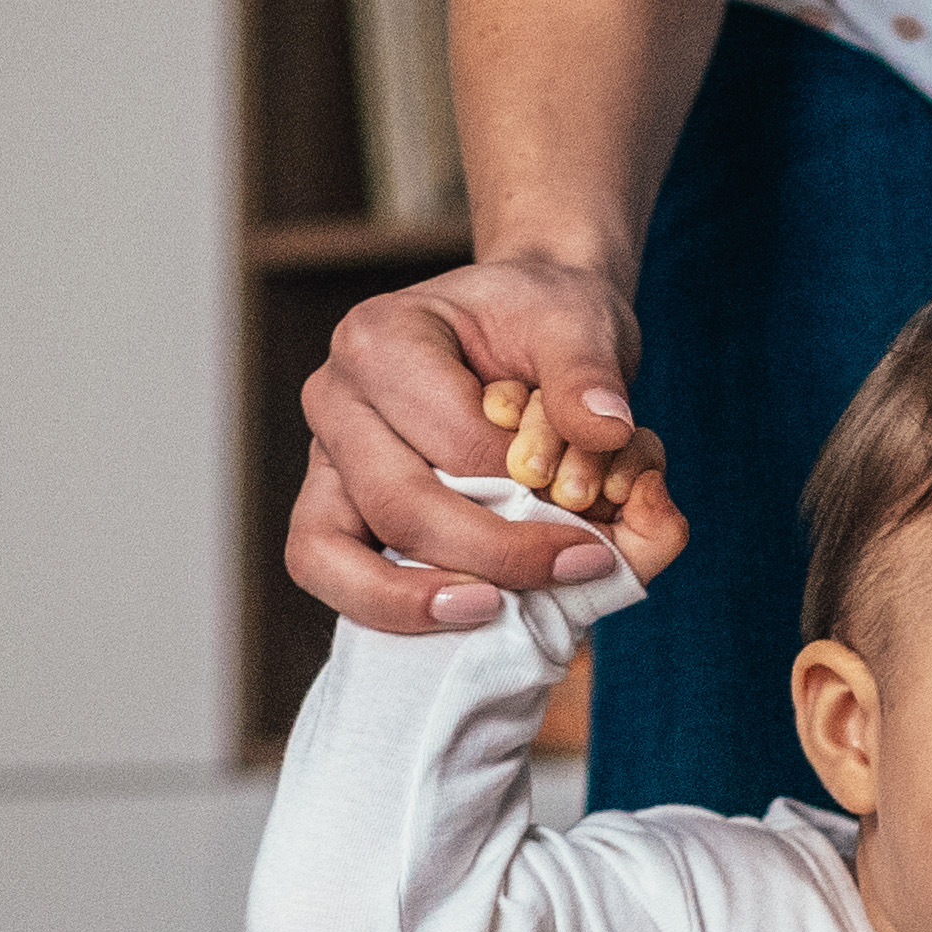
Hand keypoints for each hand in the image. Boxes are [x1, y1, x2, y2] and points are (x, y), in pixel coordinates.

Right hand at [287, 256, 651, 629]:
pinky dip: (394, 608)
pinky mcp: (332, 507)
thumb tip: (606, 432)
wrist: (522, 324)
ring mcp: (325, 459)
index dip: (527, 486)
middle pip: (396, 506)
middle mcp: (335, 398)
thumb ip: (591, 373)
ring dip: (418, 601)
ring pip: (330, 556)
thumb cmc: (541, 320)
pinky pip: (332, 575)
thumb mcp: (580, 320)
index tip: (601, 507)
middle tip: (581, 564)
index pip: (452, 443)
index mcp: (380, 339)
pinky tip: (466, 611)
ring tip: (494, 609)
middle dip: (493, 552)